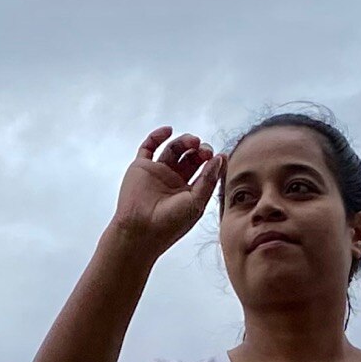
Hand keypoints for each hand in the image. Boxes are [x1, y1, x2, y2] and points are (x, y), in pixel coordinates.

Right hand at [111, 129, 220, 257]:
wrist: (140, 231)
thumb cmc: (169, 224)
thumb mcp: (197, 203)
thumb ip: (209, 180)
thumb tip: (220, 158)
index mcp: (189, 192)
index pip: (204, 171)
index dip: (213, 162)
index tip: (220, 156)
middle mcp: (174, 181)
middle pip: (190, 157)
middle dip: (200, 150)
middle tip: (205, 149)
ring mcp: (158, 173)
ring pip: (173, 149)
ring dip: (184, 142)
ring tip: (193, 141)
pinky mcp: (141, 167)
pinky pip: (149, 146)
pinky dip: (157, 136)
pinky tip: (168, 130)